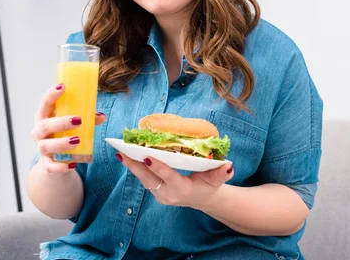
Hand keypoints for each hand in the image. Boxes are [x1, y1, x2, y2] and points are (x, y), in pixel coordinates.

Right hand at [32, 83, 105, 172]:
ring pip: (45, 146)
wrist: (56, 159)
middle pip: (44, 126)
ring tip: (77, 140)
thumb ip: (87, 118)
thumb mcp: (73, 123)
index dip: (52, 94)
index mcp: (45, 117)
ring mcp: (42, 148)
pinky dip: (61, 167)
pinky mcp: (47, 164)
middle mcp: (39, 132)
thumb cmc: (63, 133)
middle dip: (60, 122)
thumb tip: (101, 116)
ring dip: (61, 143)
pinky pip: (51, 167)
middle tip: (78, 120)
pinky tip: (73, 164)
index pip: (45, 103)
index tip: (63, 86)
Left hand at [116, 153, 233, 208]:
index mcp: (182, 189)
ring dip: (131, 165)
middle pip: (148, 179)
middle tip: (122, 152)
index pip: (168, 176)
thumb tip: (229, 165)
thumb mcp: (218, 180)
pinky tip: (127, 155)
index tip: (146, 156)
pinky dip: (135, 167)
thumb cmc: (210, 186)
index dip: (157, 166)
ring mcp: (160, 194)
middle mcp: (168, 194)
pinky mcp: (155, 191)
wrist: (203, 199)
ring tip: (120, 151)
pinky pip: (143, 179)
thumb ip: (223, 173)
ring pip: (142, 179)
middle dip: (135, 165)